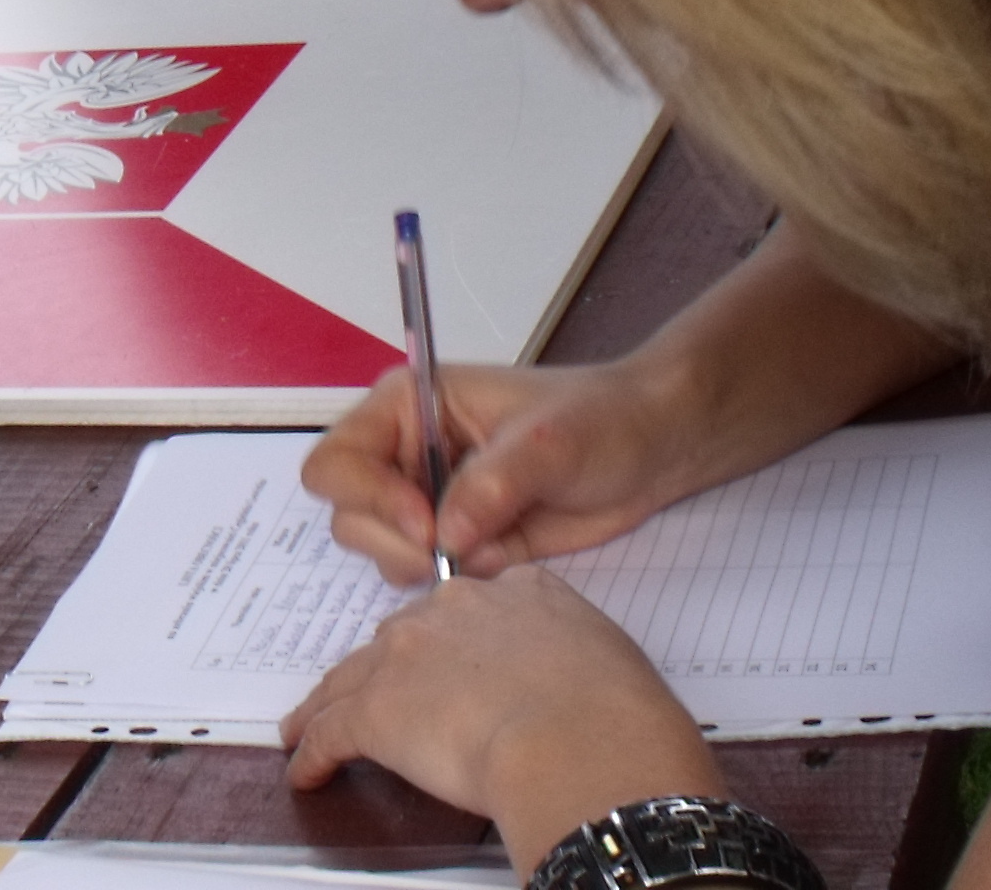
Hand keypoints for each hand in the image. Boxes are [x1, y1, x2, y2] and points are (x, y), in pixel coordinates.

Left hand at [280, 568, 719, 867]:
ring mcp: (409, 656)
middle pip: (405, 638)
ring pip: (353, 678)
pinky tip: (305, 768)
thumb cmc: (618, 717)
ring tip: (309, 726)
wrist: (581, 742)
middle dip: (392, 670)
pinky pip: (332, 730)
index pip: (474, 609)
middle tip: (386, 701)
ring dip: (330, 705)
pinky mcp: (377, 709)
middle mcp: (455, 612)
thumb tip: (573, 680)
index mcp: (521, 594)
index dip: (457, 639)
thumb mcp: (611, 657)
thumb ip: (578, 653)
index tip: (450, 660)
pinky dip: (314, 751)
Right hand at [303, 358, 703, 583]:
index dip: (370, 497)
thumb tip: (444, 538)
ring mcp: (429, 500)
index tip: (427, 525)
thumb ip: (491, 485)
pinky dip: (447, 583)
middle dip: (390, 541)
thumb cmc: (598, 422)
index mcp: (406, 408)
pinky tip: (495, 567)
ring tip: (479, 558)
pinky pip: (424, 573)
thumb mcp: (547, 444)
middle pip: (347, 512)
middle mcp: (405, 454)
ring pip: (378, 548)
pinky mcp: (460, 540)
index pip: (338, 459)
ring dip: (414, 565)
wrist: (651, 452)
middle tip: (447, 557)